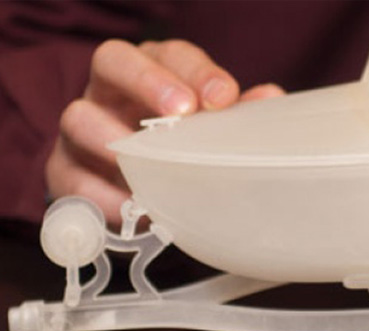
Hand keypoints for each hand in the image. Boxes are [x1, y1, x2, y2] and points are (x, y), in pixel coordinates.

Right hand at [46, 39, 283, 225]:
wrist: (134, 196)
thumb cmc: (178, 153)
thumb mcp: (209, 132)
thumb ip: (238, 116)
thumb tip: (272, 99)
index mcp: (153, 71)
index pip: (170, 54)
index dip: (195, 71)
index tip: (223, 97)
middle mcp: (111, 91)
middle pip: (113, 60)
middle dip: (148, 82)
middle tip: (182, 112)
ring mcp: (80, 130)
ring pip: (77, 117)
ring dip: (113, 139)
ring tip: (150, 164)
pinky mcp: (65, 172)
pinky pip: (72, 179)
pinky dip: (102, 195)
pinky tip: (132, 208)